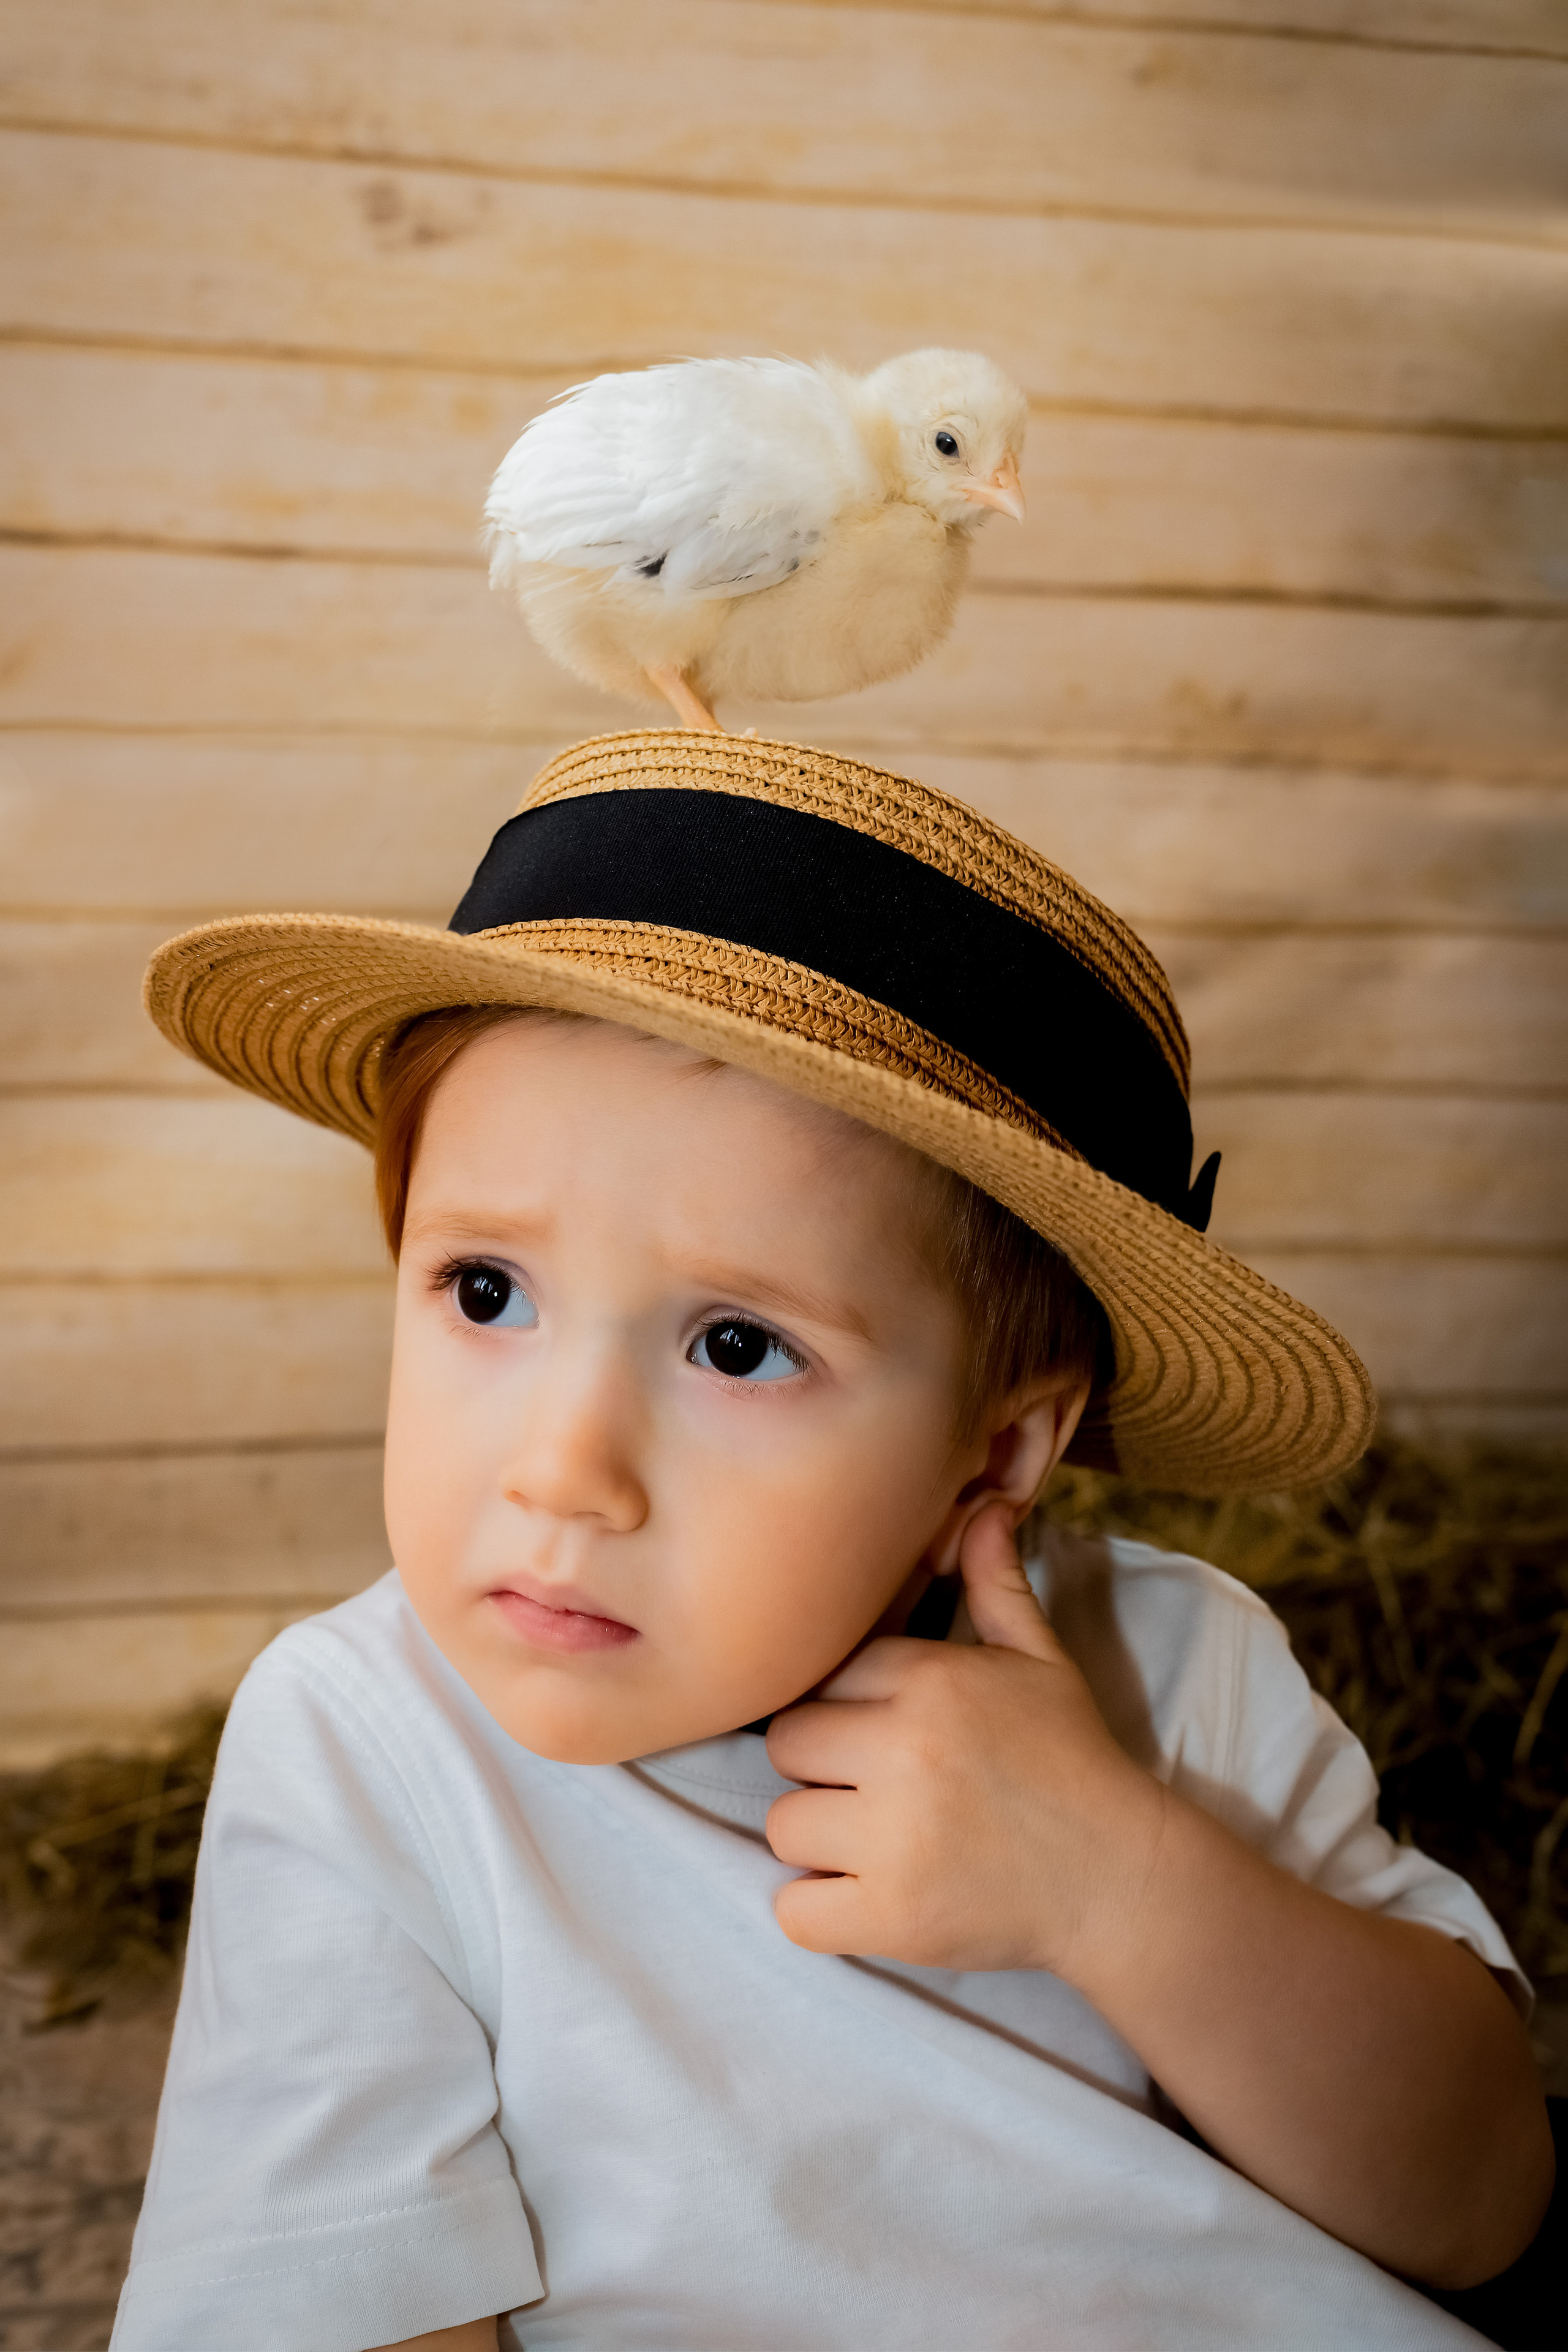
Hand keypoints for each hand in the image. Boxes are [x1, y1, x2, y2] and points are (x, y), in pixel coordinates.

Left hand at [764, 1505, 1164, 1975]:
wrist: (1121, 1877)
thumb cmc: (1072, 1760)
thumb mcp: (1041, 1659)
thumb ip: (996, 1583)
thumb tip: (985, 1506)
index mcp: (931, 1680)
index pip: (826, 1676)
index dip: (849, 1707)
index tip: (890, 1734)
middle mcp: (904, 1749)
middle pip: (786, 1744)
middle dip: (822, 1767)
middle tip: (875, 1789)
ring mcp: (895, 1838)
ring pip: (783, 1825)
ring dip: (820, 1840)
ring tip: (877, 1842)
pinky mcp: (891, 1916)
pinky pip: (795, 1911)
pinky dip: (819, 1910)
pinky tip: (865, 1896)